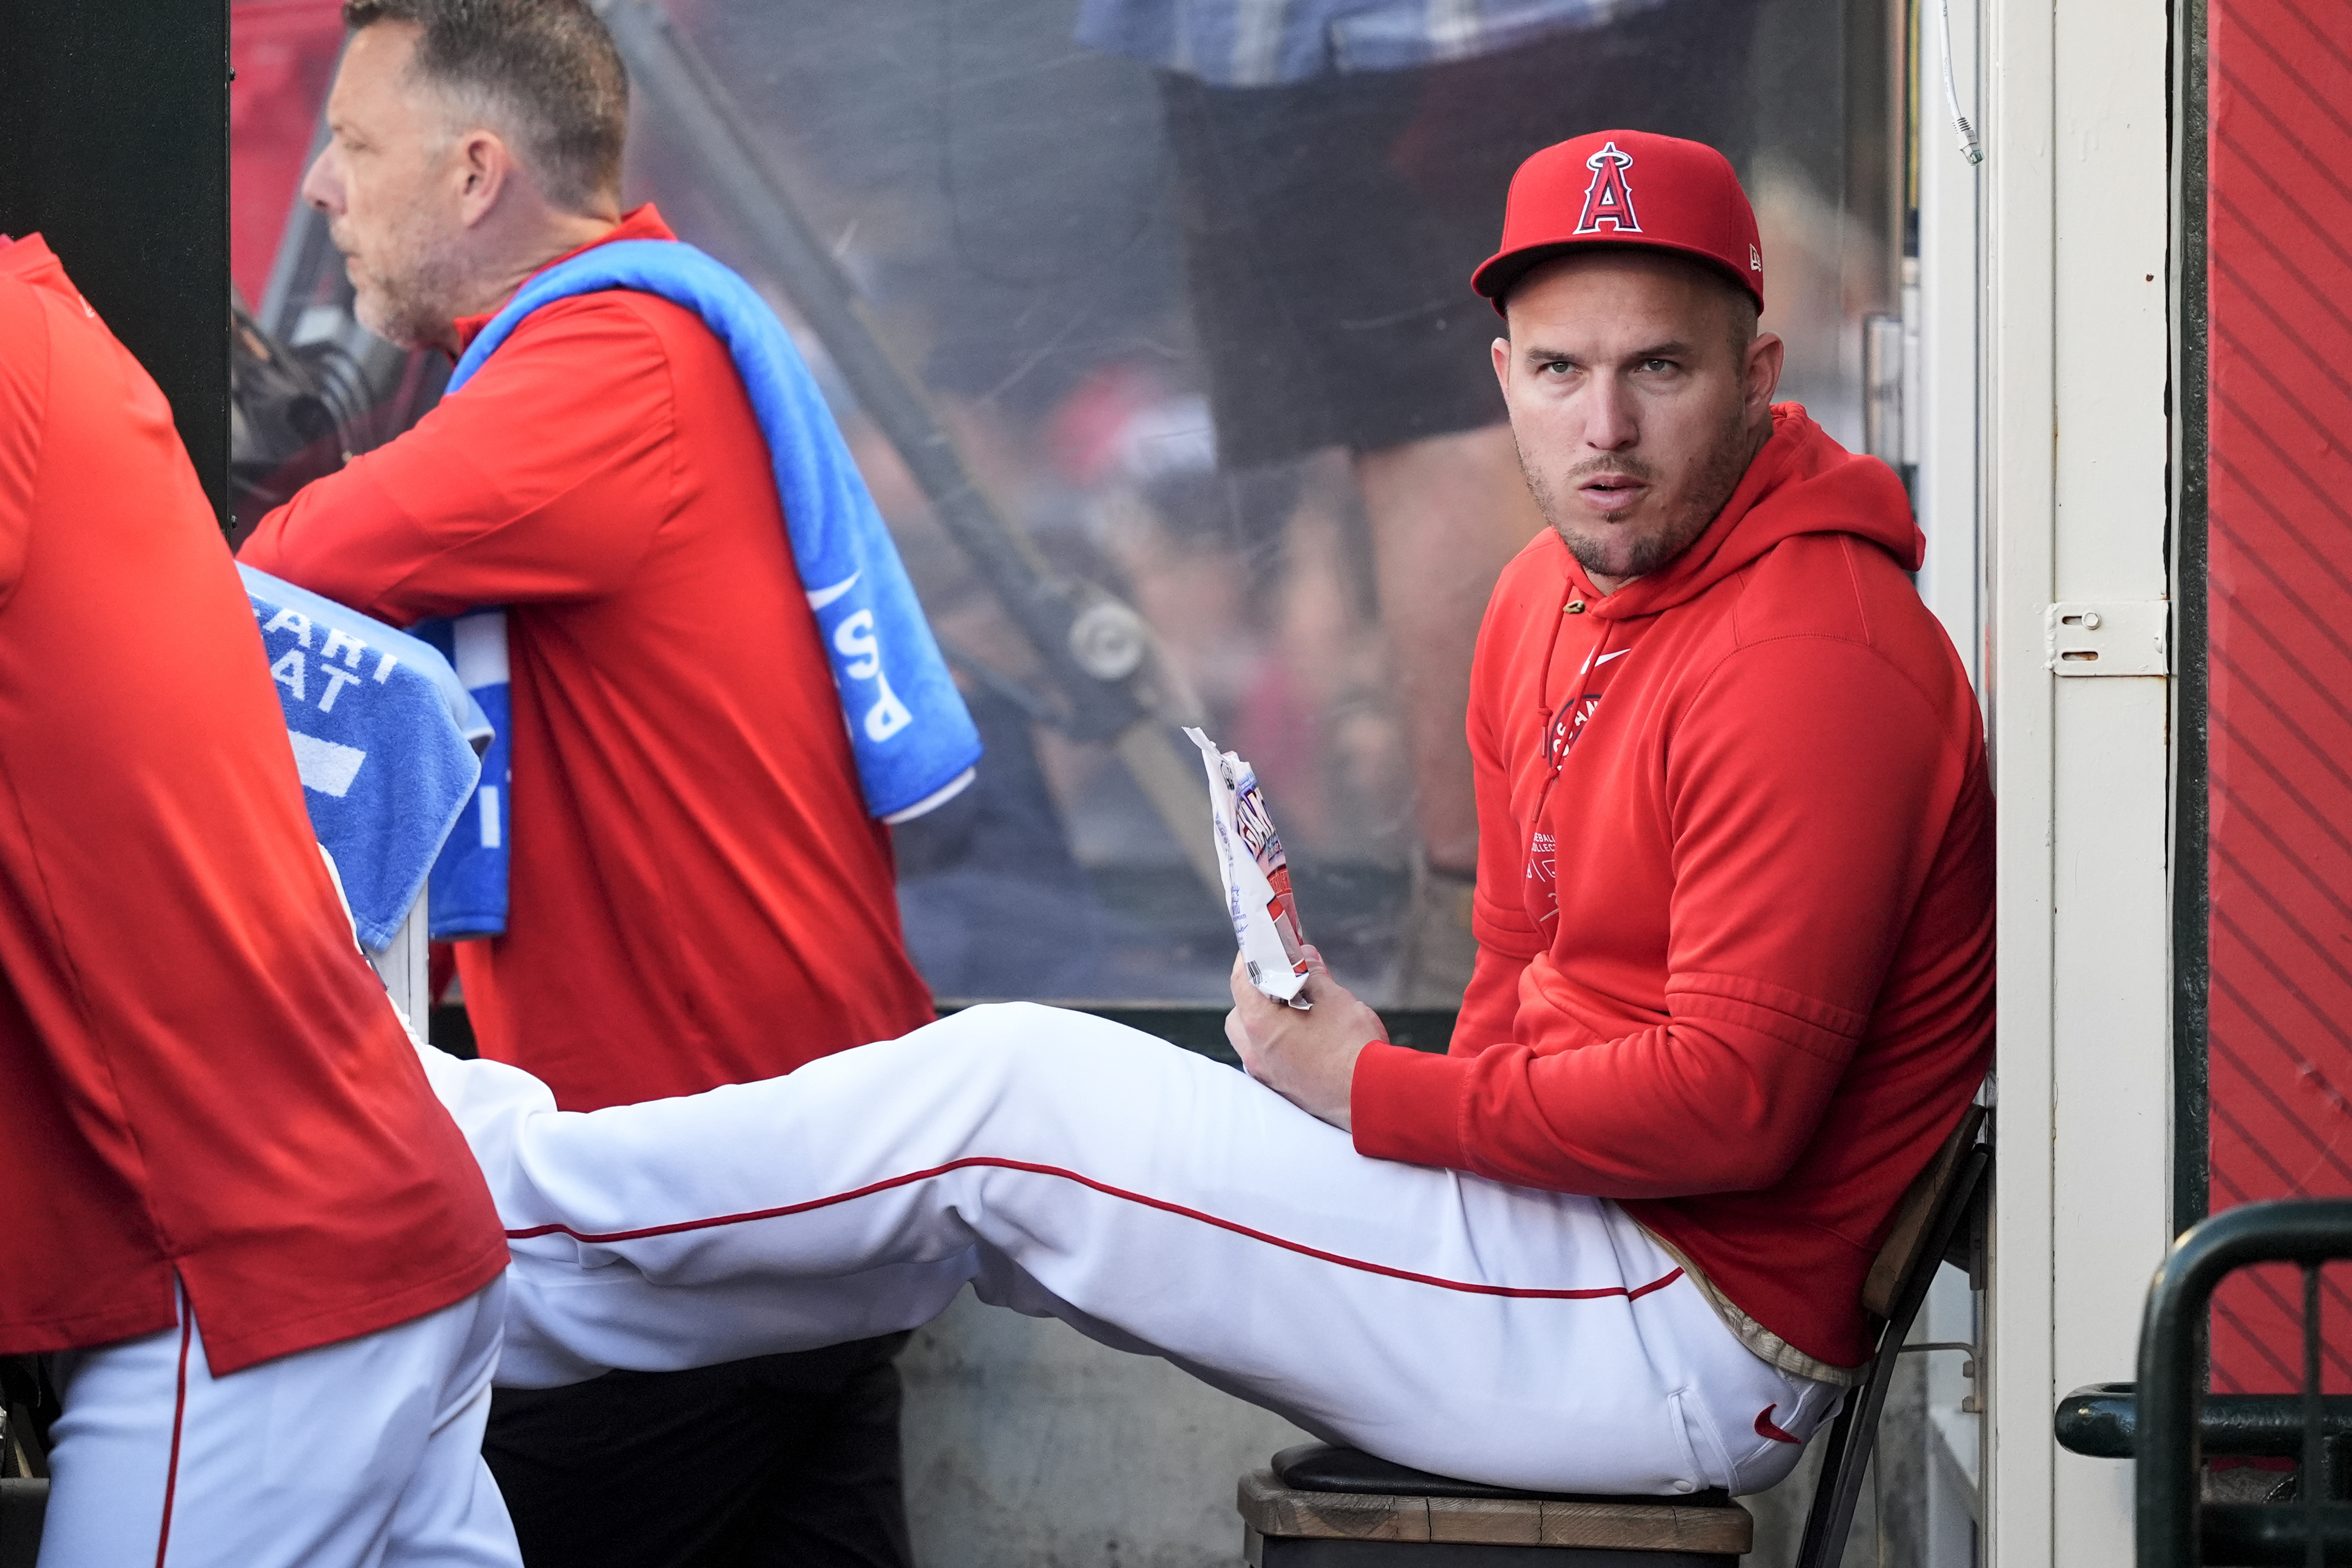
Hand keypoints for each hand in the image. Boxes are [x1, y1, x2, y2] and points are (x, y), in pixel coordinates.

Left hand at [1226, 945, 1387, 1129]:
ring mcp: (1268, 1078)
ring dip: (1265, 1024)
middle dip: (1254, 996)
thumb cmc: (1352, 1044)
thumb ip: (1311, 973)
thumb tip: (1304, 955)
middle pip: (1239, 1016)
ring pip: (1252, 1042)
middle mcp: (1255, 1055)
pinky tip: (1304, 1038)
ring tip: (1295, 1010)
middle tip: (1279, 981)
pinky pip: (1269, 1062)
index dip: (1250, 959)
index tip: (1260, 948)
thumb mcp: (1333, 997)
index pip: (1240, 982)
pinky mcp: (1284, 1092)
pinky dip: (1278, 1046)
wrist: (1374, 1096)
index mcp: (1260, 1026)